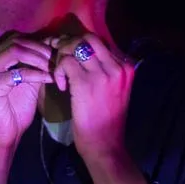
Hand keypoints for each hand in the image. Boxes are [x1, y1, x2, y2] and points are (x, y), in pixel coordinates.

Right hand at [0, 34, 53, 157]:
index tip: (55, 52)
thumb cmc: (12, 114)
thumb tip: (51, 48)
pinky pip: (19, 72)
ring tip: (54, 67)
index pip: (14, 40)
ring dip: (39, 58)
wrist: (1, 139)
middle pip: (15, 41)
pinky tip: (49, 79)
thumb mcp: (26, 84)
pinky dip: (37, 73)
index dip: (37, 43)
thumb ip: (33, 65)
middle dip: (39, 49)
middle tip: (57, 59)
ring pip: (16, 51)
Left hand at [50, 33, 134, 160]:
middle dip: (69, 43)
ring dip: (61, 56)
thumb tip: (85, 54)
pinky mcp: (85, 83)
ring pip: (75, 46)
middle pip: (88, 38)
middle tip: (57, 54)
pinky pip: (65, 62)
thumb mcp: (115, 90)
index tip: (68, 52)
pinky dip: (58, 70)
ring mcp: (103, 74)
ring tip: (58, 71)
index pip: (100, 42)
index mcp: (127, 67)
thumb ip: (106, 71)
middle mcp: (118, 66)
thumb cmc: (108, 121)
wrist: (105, 145)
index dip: (80, 43)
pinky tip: (60, 85)